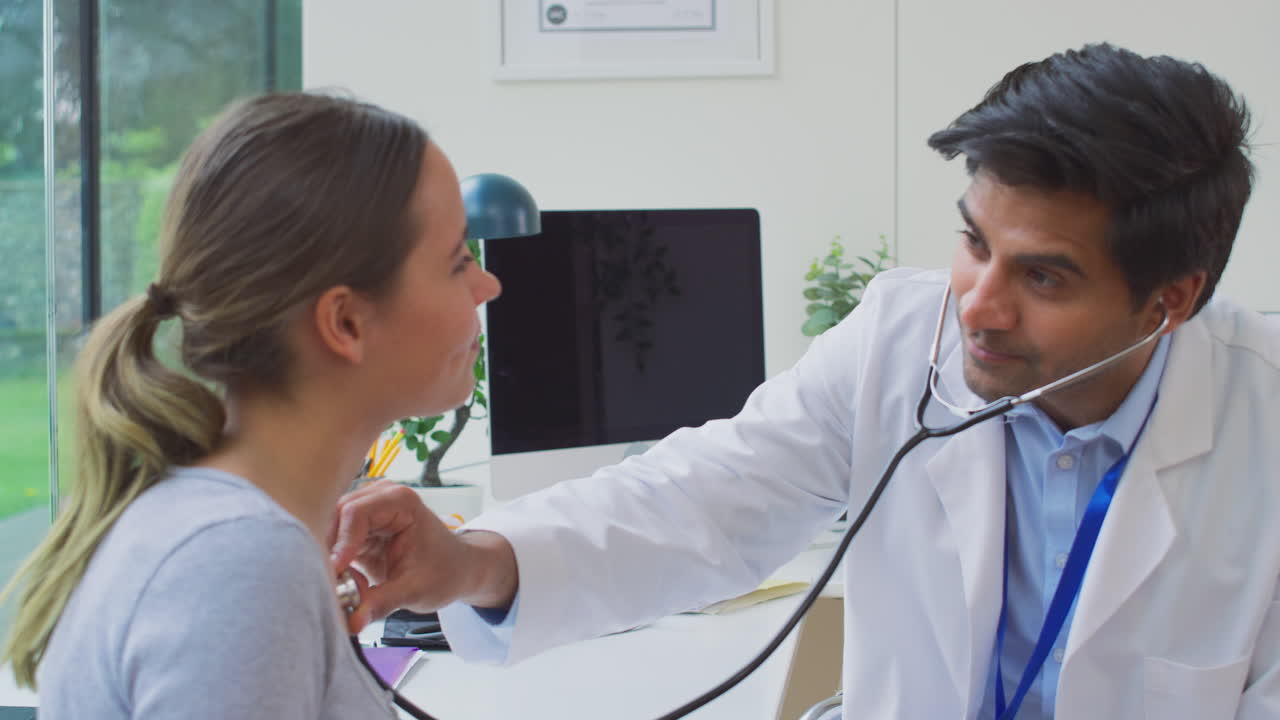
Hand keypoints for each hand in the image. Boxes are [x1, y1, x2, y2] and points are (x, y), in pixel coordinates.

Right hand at [328, 480, 517, 632]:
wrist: (456, 569)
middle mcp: (380, 498)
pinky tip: (343, 582)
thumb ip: (382, 603)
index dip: (341, 543)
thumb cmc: (445, 570)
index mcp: (400, 501)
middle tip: (332, 585)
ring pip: (329, 530)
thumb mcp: (416, 590)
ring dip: (329, 558)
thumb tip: (352, 622)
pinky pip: (333, 544)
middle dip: (330, 551)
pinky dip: (333, 563)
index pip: (355, 512)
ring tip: (341, 585)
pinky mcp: (358, 530)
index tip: (336, 572)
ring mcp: (367, 512)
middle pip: (336, 517)